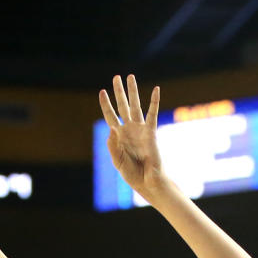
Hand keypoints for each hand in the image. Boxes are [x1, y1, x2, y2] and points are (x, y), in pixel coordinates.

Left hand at [99, 74, 162, 194]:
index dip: (105, 104)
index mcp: (118, 136)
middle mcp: (129, 129)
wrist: (146, 181)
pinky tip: (156, 89)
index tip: (102, 91)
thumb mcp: (117, 160)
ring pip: (135, 106)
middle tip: (116, 77)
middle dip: (119, 92)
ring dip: (133, 91)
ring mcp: (140, 129)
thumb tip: (112, 128)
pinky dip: (154, 101)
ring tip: (130, 77)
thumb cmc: (131, 173)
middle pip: (122, 106)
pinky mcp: (151, 132)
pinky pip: (152, 114)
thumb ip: (112, 146)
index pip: (110, 115)